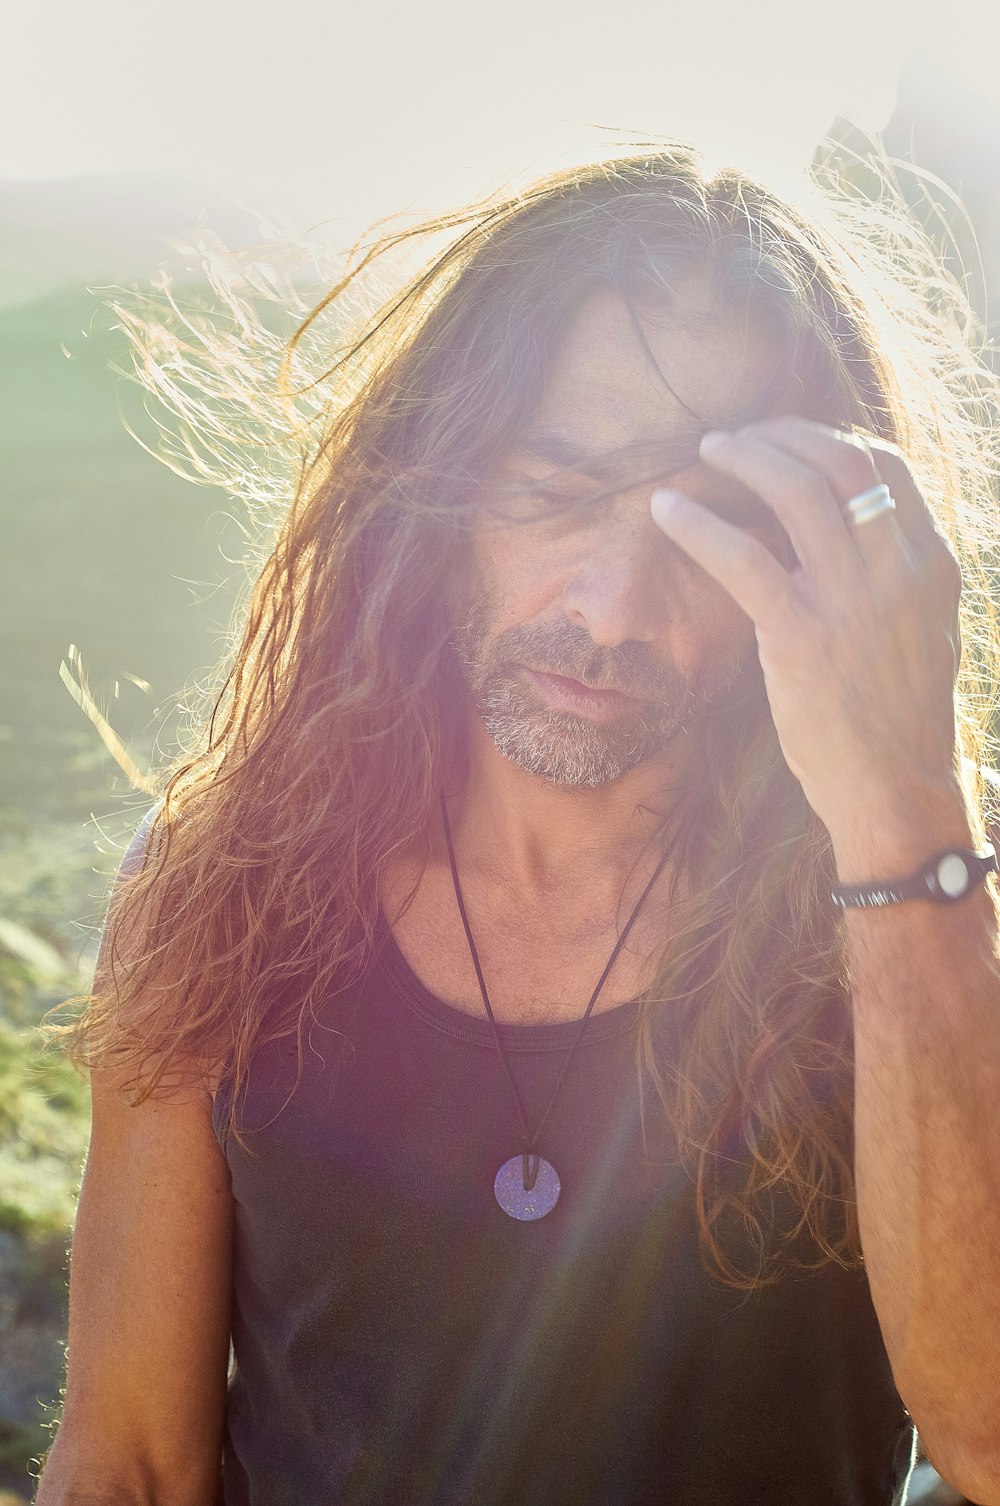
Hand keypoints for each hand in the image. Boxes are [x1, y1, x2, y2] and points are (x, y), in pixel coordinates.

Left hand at [650, 416, 964, 853]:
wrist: (896, 789)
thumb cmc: (898, 718)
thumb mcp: (923, 629)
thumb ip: (895, 574)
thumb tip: (852, 531)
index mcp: (930, 562)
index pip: (885, 465)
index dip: (828, 438)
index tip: (788, 439)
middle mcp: (897, 568)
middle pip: (839, 461)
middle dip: (782, 435)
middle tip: (737, 438)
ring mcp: (850, 599)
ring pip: (795, 491)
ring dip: (743, 458)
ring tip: (707, 452)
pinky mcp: (800, 635)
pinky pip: (741, 557)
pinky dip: (698, 524)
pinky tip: (665, 509)